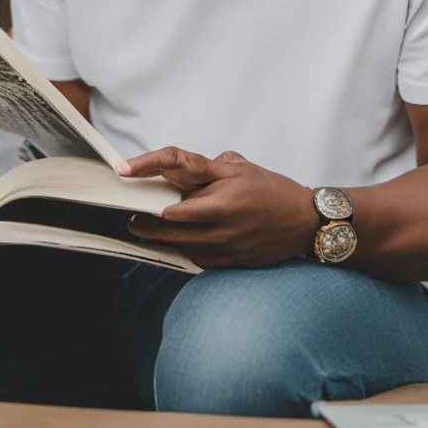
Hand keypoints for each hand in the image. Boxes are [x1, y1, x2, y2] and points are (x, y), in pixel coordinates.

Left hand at [118, 147, 315, 267]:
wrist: (304, 222)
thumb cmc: (272, 189)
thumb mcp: (238, 168)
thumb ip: (203, 167)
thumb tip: (174, 166)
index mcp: (222, 197)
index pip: (176, 180)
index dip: (147, 170)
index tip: (124, 171)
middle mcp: (221, 224)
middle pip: (170, 225)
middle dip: (146, 221)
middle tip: (130, 217)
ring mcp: (225, 247)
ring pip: (181, 246)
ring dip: (158, 239)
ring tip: (142, 232)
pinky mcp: (230, 262)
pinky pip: (197, 259)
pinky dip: (181, 252)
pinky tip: (170, 246)